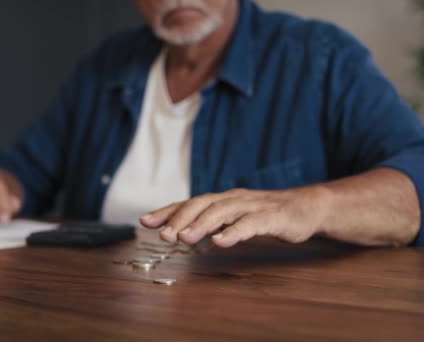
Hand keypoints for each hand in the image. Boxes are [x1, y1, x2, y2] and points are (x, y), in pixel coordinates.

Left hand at [140, 187, 329, 247]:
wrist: (308, 207)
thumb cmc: (266, 214)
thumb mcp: (234, 217)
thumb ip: (210, 222)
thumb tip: (179, 232)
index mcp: (222, 199)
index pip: (189, 203)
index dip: (167, 211)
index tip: (145, 222)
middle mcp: (233, 199)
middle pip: (201, 204)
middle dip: (180, 218)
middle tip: (163, 236)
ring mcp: (252, 206)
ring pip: (222, 212)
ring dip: (201, 224)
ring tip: (184, 238)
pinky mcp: (272, 217)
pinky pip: (251, 223)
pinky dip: (234, 232)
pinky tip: (220, 241)